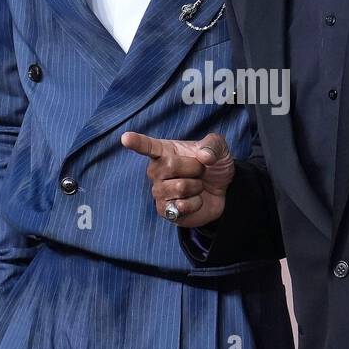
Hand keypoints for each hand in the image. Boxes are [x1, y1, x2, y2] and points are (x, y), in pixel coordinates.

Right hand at [120, 131, 234, 228]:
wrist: (222, 191)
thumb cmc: (213, 166)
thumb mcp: (219, 150)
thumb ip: (213, 146)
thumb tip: (204, 156)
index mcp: (165, 151)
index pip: (148, 146)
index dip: (137, 142)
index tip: (125, 138)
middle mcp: (157, 171)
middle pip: (169, 166)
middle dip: (194, 167)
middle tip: (200, 170)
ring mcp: (159, 191)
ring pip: (179, 187)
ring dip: (196, 186)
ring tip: (197, 185)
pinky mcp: (164, 210)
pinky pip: (180, 206)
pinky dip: (195, 203)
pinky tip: (195, 201)